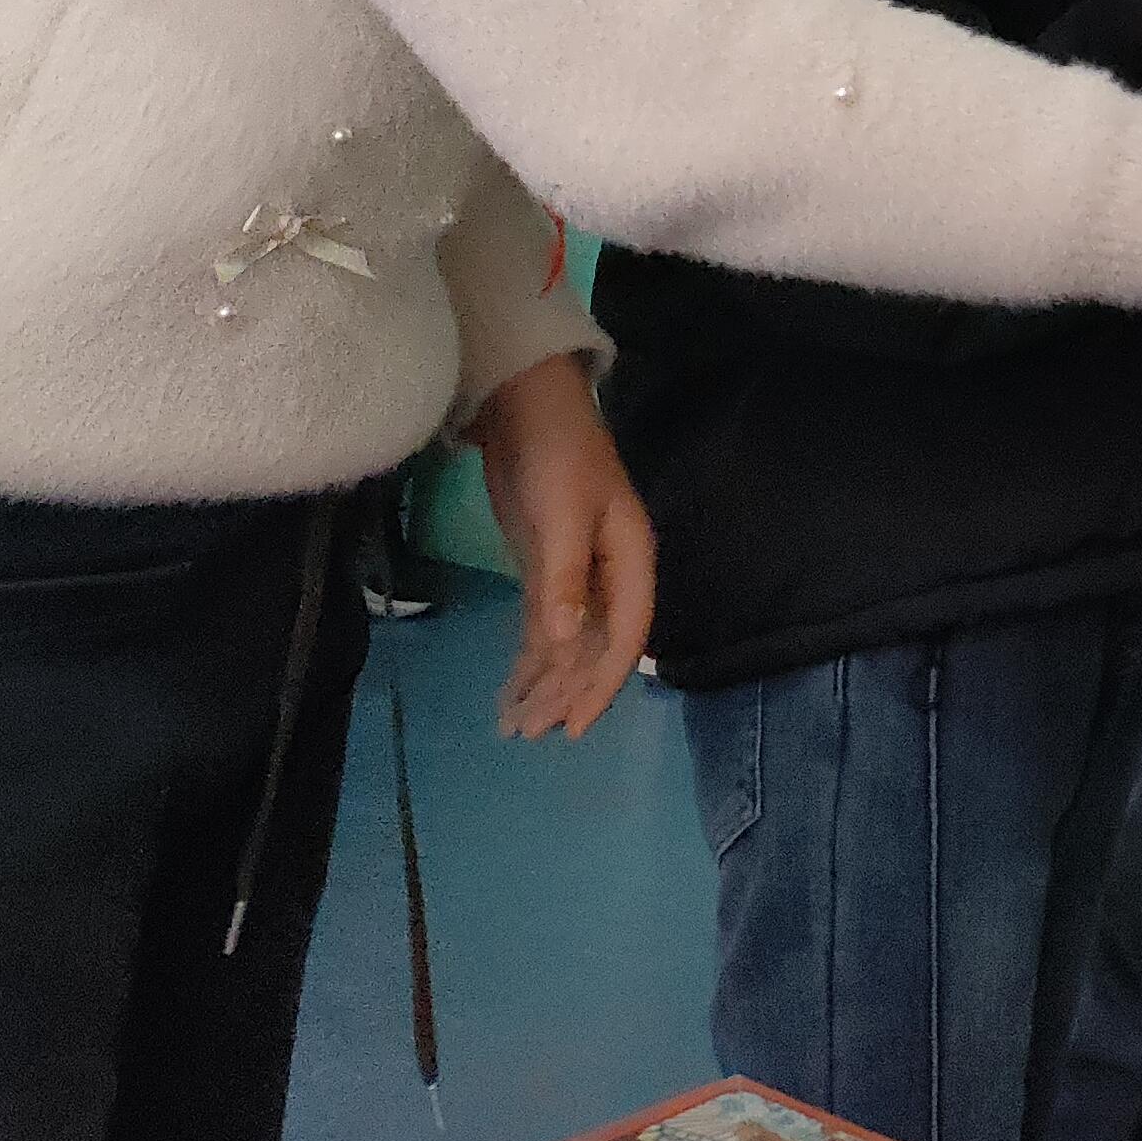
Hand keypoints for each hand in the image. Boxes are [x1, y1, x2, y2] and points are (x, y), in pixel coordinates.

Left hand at [465, 352, 655, 740]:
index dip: (604, 683)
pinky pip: (543, 628)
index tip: (575, 726)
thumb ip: (563, 580)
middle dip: (567, 692)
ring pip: (568, 645)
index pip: (627, 635)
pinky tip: (511, 693)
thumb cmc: (557, 454)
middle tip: (531, 734)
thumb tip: (563, 646)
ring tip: (515, 728)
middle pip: (595, 647)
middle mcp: (609, 575)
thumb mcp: (561, 515)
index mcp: (631, 560)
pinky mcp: (546, 571)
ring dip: (545, 685)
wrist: (526, 406)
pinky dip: (529, 662)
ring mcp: (577, 575)